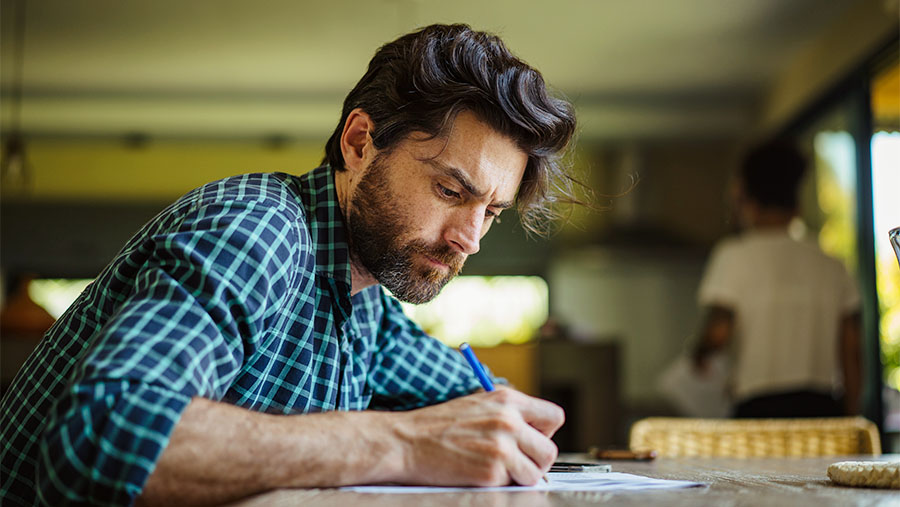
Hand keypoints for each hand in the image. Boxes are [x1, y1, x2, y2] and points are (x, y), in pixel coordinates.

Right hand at [391, 389, 563, 486]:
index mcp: (507, 400)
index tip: (530, 440)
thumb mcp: (478, 404)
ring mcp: (501, 447)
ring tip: (494, 468)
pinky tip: (478, 472)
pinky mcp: (491, 472)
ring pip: (535, 473)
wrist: (406, 442)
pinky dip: (499, 483)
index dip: (544, 432)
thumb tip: (533, 430)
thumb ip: (508, 413)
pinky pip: (512, 484)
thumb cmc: (437, 425)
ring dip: (519, 475)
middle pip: (549, 450)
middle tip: (514, 462)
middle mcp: (509, 421)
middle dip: (535, 460)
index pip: (554, 417)